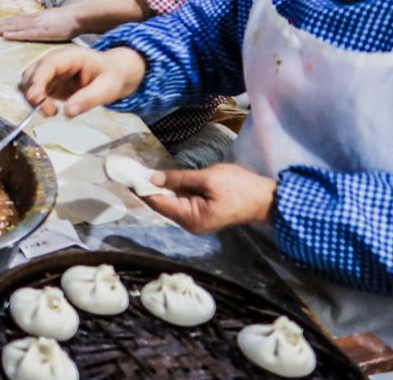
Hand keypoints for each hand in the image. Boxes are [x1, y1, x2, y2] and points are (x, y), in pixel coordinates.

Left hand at [0, 8, 81, 41]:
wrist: (78, 17)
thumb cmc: (65, 21)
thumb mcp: (49, 22)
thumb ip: (38, 26)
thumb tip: (29, 31)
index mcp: (33, 18)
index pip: (13, 20)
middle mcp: (32, 20)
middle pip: (10, 22)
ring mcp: (37, 25)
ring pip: (15, 26)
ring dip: (1, 28)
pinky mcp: (43, 32)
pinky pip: (27, 34)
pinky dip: (15, 34)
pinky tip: (5, 35)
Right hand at [19, 46, 145, 114]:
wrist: (112, 73)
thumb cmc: (111, 76)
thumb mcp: (107, 88)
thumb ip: (88, 99)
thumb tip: (68, 111)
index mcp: (69, 56)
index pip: (45, 66)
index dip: (37, 82)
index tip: (37, 101)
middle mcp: (54, 61)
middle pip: (30, 74)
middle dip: (33, 94)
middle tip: (51, 112)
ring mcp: (49, 72)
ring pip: (27, 84)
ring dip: (33, 99)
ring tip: (52, 111)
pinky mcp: (48, 83)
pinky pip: (33, 92)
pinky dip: (37, 102)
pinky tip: (52, 109)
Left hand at [142, 163, 277, 233]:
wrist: (266, 199)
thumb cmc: (240, 188)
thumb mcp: (208, 178)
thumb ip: (180, 179)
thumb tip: (153, 178)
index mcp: (190, 217)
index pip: (157, 202)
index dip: (140, 188)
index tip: (125, 175)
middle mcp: (190, 223)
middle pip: (161, 204)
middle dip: (147, 187)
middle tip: (130, 169)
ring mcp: (196, 220)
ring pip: (170, 203)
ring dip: (158, 188)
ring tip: (141, 171)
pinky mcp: (201, 214)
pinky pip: (180, 202)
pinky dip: (171, 190)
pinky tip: (162, 178)